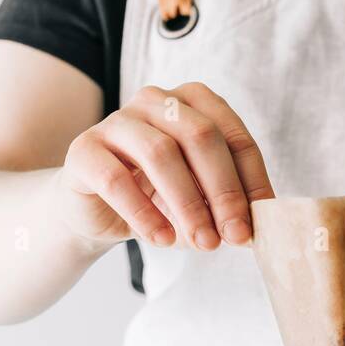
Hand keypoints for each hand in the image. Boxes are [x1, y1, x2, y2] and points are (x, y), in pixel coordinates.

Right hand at [58, 82, 273, 251]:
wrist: (96, 212)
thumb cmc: (155, 200)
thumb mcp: (200, 203)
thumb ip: (226, 209)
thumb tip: (254, 231)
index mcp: (192, 104)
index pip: (234, 136)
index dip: (251, 181)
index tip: (259, 223)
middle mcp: (155, 101)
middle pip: (201, 136)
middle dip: (224, 191)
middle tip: (234, 236)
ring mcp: (117, 121)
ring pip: (161, 153)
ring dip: (188, 205)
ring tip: (203, 244)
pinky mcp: (84, 149)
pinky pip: (116, 179)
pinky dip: (144, 214)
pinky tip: (161, 239)